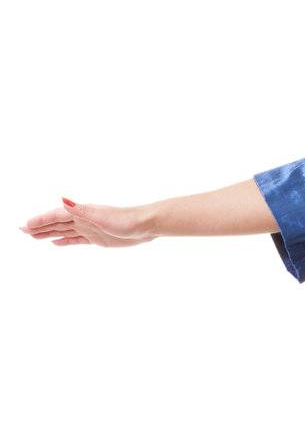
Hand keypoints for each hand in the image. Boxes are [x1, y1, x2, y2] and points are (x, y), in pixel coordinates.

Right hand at [19, 198, 155, 248]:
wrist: (145, 226)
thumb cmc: (126, 220)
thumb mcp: (102, 216)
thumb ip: (82, 210)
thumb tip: (63, 200)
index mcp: (82, 213)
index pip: (56, 217)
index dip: (41, 221)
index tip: (26, 226)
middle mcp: (83, 219)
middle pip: (56, 223)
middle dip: (39, 226)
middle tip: (21, 230)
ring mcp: (89, 229)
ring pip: (63, 231)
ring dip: (47, 233)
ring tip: (32, 236)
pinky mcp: (97, 238)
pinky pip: (75, 239)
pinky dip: (64, 241)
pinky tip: (55, 242)